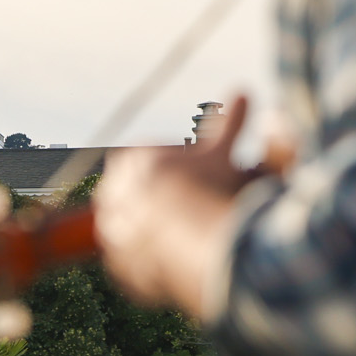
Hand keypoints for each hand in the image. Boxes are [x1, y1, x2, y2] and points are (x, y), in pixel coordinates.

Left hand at [95, 93, 285, 320]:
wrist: (186, 233)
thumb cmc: (202, 184)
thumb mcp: (218, 153)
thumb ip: (229, 124)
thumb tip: (243, 89)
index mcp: (130, 162)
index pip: (144, 158)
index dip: (170, 166)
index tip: (192, 176)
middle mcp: (112, 195)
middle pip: (134, 194)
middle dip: (157, 199)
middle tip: (188, 208)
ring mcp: (113, 233)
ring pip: (132, 231)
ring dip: (153, 233)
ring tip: (185, 238)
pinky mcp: (119, 267)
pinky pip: (133, 266)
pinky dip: (150, 265)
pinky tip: (177, 263)